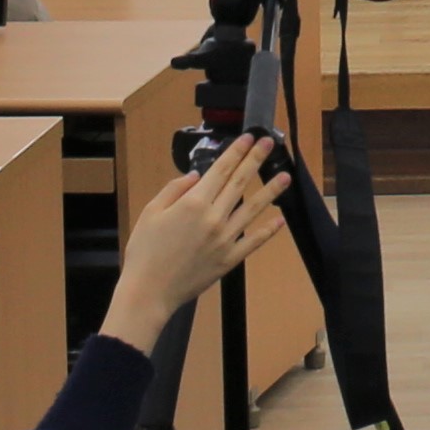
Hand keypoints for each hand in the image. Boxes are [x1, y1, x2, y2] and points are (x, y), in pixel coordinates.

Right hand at [104, 134, 288, 345]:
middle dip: (256, 160)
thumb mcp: (151, 212)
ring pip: (253, 209)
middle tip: (270, 143)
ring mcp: (225, 240)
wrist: (149, 291)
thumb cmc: (144, 251)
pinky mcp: (230, 260)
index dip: (236, 152)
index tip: (249, 138)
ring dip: (271, 191)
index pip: (221, 170)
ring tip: (285, 176)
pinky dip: (268, 230)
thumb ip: (174, 190)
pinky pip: (254, 242)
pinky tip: (280, 220)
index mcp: (193, 203)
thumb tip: (196, 176)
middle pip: (240, 183)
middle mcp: (214, 218)